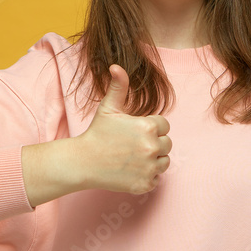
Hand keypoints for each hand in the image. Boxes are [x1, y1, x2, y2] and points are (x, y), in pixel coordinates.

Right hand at [74, 64, 170, 194]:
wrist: (83, 162)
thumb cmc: (97, 133)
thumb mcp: (108, 108)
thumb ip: (119, 86)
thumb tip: (117, 66)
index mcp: (148, 127)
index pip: (165, 126)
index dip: (151, 127)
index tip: (135, 132)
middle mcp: (152, 147)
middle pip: (167, 144)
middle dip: (153, 143)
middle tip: (132, 145)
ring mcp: (149, 168)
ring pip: (164, 162)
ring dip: (153, 160)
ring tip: (133, 157)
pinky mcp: (145, 184)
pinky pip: (156, 179)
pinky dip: (146, 176)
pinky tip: (130, 170)